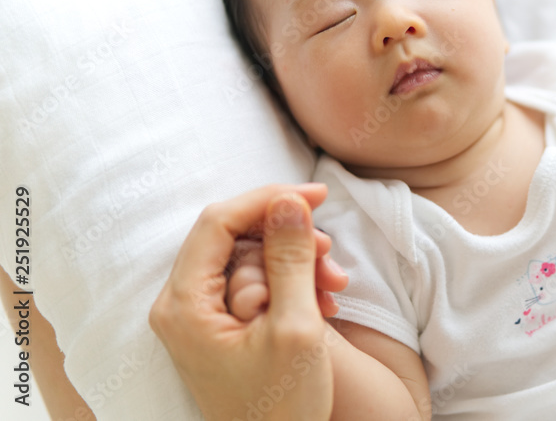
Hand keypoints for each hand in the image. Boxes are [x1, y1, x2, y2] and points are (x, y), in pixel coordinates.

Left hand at [149, 184, 348, 420]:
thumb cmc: (281, 405)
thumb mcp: (295, 327)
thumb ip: (290, 258)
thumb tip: (289, 200)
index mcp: (184, 305)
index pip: (219, 222)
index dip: (270, 199)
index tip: (319, 196)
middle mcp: (181, 306)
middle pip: (236, 238)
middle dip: (290, 240)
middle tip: (333, 256)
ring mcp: (198, 318)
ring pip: (250, 260)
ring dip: (297, 265)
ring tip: (334, 290)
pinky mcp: (218, 328)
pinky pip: (254, 285)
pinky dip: (290, 287)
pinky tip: (322, 304)